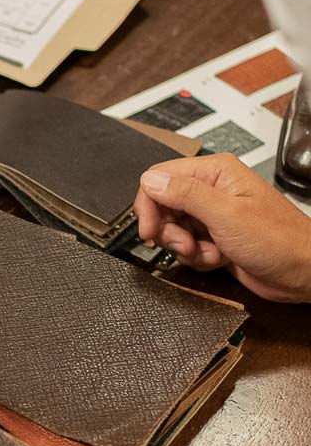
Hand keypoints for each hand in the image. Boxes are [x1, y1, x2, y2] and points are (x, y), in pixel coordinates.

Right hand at [134, 153, 310, 301]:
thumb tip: (151, 181)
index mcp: (216, 173)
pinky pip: (187, 245)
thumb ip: (186, 194)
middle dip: (168, 230)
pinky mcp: (215, 237)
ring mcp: (213, 214)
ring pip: (173, 228)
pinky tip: (217, 258)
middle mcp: (212, 190)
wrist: (304, 273)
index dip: (149, 204)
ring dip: (184, 247)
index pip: (161, 177)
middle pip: (163, 205)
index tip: (149, 229)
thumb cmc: (280, 240)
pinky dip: (196, 257)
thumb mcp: (227, 215)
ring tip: (207, 252)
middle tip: (184, 244)